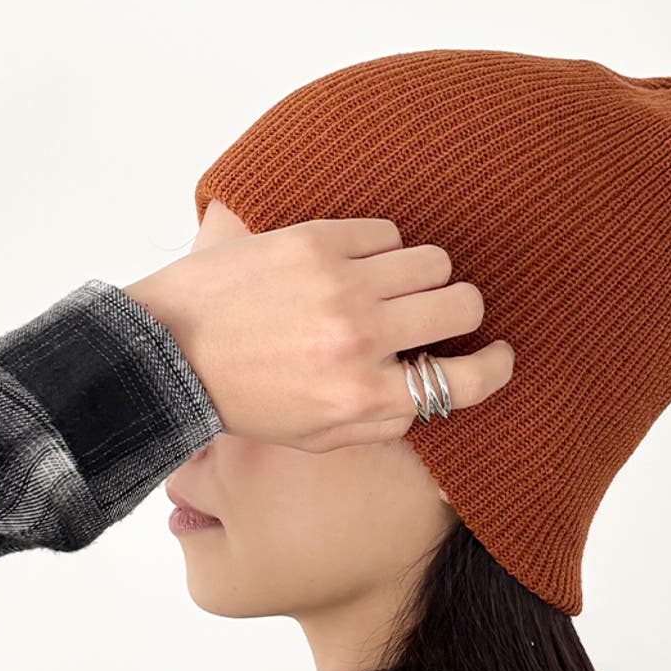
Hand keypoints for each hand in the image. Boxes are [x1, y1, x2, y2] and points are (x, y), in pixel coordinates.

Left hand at [123, 218, 514, 451]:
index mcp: (363, 397)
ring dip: (422, 277)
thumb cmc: (245, 401)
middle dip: (460, 312)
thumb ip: (385, 423)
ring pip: (433, 261)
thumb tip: (435, 396)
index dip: (497, 367)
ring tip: (388, 288)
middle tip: (432, 315)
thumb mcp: (318, 438)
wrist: (170, 351)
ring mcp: (340, 285)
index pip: (465, 381)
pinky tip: (354, 266)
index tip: (500, 355)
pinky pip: (388, 232)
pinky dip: (382, 250)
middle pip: (463, 305)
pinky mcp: (316, 241)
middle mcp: (361, 339)